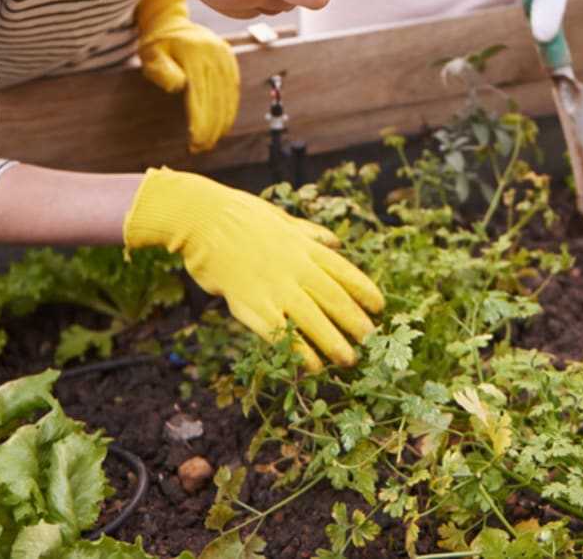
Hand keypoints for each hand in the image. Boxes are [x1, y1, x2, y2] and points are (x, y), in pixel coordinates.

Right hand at [123, 168, 383, 367]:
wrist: (203, 220)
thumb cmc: (240, 217)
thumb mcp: (283, 220)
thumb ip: (310, 234)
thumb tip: (336, 242)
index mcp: (306, 246)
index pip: (344, 272)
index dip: (364, 291)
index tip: (380, 307)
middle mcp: (297, 268)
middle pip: (335, 299)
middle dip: (355, 322)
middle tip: (370, 341)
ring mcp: (276, 287)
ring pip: (314, 320)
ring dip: (334, 342)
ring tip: (348, 360)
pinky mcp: (253, 305)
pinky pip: (282, 333)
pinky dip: (299, 351)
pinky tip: (310, 365)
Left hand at [136, 0, 238, 151]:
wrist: (168, 19)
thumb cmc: (156, 43)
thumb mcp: (151, 56)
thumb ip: (163, 71)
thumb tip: (180, 86)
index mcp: (194, 55)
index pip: (200, 97)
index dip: (200, 123)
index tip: (195, 143)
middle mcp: (214, 54)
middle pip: (216, 99)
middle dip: (211, 128)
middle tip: (203, 148)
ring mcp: (224, 55)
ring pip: (228, 96)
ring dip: (222, 121)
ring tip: (213, 141)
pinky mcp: (229, 58)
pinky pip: (233, 87)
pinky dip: (230, 108)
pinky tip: (224, 123)